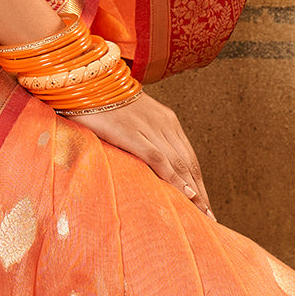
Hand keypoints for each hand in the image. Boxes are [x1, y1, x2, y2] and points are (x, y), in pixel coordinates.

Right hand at [66, 93, 214, 216]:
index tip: (204, 204)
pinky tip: (185, 195)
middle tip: (210, 217)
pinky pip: (159, 160)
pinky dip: (174, 178)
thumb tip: (140, 162)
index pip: (188, 157)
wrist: (84, 78)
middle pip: (189, 164)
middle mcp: (163, 124)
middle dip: (201, 192)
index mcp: (165, 120)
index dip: (198, 181)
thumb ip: (138, 137)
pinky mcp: (132, 133)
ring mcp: (149, 128)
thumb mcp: (127, 120)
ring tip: (202, 214)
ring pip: (179, 164)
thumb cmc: (100, 104)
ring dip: (193, 192)